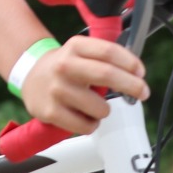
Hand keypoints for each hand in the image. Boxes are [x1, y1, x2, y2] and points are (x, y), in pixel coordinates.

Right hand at [22, 37, 149, 132]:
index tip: (141, 73)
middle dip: (132, 86)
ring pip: (100, 107)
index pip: (109, 51)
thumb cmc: (65, 68)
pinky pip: (86, 126)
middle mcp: (65, 65)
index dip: (130, 63)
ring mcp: (57, 89)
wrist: (30, 78)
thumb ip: (105, 58)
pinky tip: (85, 117)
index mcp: (76, 47)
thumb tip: (136, 73)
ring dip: (106, 110)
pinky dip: (92, 125)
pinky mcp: (51, 112)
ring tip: (97, 107)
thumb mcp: (81, 52)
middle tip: (143, 92)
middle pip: (107, 74)